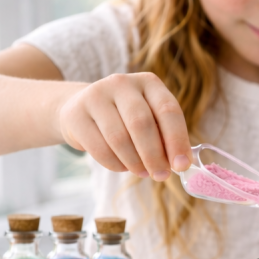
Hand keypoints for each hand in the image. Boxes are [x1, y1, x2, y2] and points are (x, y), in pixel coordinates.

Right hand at [56, 72, 192, 181]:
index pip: (168, 110)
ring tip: (142, 172)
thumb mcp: (151, 119)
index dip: (177, 140)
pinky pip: (100, 148)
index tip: (182, 165)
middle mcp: (121, 83)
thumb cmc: (127, 119)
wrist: (82, 109)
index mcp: (148, 82)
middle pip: (141, 123)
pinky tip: (123, 167)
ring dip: (135, 163)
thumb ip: (166, 137)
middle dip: (155, 156)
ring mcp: (95, 96)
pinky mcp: (75, 114)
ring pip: (119, 138)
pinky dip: (115, 165)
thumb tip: (182, 164)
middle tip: (161, 175)